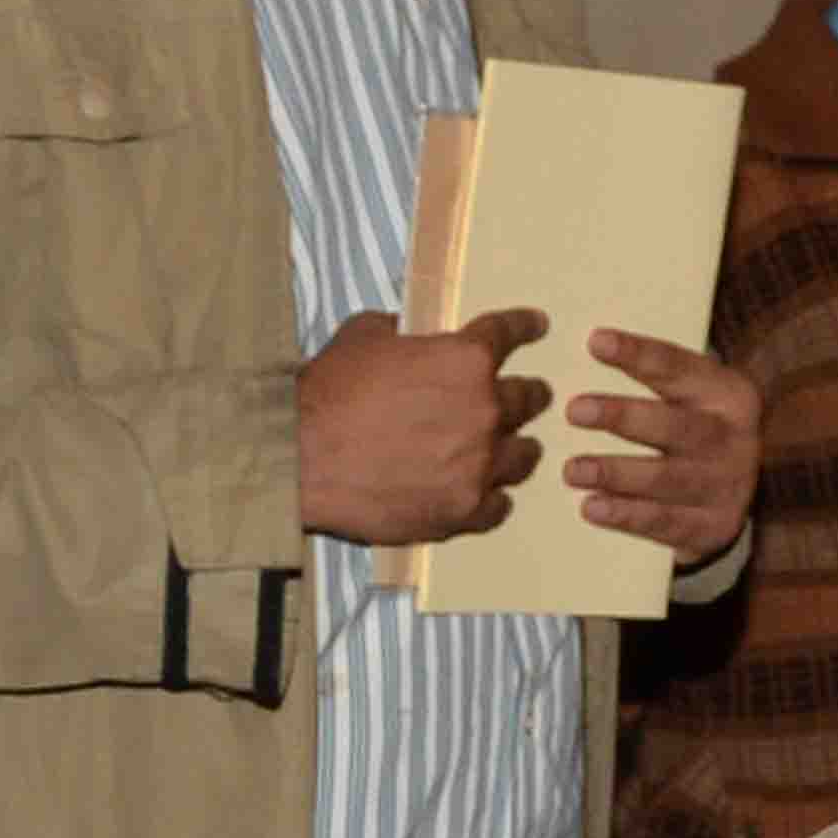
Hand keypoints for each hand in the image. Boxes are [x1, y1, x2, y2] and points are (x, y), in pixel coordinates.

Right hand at [297, 307, 544, 545]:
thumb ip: (402, 333)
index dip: (526, 327)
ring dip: (515, 447)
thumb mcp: (363, 335)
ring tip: (507, 449)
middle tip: (524, 397)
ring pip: (524, 455)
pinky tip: (482, 492)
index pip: (511, 333)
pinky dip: (492, 496)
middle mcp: (485, 409)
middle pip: (529, 398)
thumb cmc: (327, 392)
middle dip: (526, 394)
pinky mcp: (463, 510)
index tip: (538, 327)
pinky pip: (500, 505)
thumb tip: (411, 337)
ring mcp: (479, 464)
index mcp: (466, 358)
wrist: (298, 457)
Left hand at [557, 330, 762, 565]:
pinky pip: (664, 521)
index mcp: (729, 394)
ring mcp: (727, 485)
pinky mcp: (713, 527)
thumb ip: (652, 378)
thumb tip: (588, 347)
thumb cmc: (694, 431)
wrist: (737, 495)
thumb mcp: (689, 399)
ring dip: (616, 472)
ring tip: (572, 470)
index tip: (596, 342)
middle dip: (623, 416)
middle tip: (574, 410)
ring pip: (666, 477)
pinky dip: (626, 514)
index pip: (680, 368)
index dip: (639, 354)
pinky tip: (592, 506)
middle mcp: (734, 438)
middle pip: (674, 426)